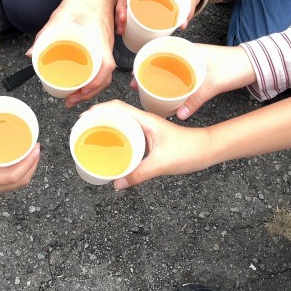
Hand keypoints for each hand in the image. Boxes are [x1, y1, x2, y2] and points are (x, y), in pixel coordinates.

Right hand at [0, 130, 39, 219]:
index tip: (35, 147)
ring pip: (15, 185)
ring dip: (26, 170)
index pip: (14, 174)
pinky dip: (15, 174)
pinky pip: (6, 185)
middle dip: (32, 165)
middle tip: (35, 147)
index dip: (29, 161)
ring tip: (28, 153)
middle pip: (20, 182)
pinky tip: (12, 162)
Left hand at [29, 0, 116, 108]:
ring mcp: (106, 47)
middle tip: (71, 101)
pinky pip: (103, 67)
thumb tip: (31, 54)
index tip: (81, 91)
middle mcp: (106, 46)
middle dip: (89, 93)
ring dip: (92, 88)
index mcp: (99, 41)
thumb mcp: (61, 16)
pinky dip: (94, 78)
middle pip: (105, 77)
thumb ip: (46, 34)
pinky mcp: (103, 45)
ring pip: (104, 74)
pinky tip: (82, 82)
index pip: (106, 67)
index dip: (95, 83)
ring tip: (75, 96)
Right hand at [79, 101, 210, 189]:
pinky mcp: (151, 138)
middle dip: (97, 118)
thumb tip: (117, 184)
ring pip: (122, 123)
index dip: (97, 110)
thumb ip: (139, 174)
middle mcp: (145, 121)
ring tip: (92, 136)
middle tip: (82, 129)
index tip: (83, 119)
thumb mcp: (162, 163)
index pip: (116, 107)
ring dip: (107, 126)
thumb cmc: (190, 150)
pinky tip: (113, 147)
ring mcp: (148, 129)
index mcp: (145, 120)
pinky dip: (118, 136)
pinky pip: (129, 133)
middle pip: (115, 113)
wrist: (208, 149)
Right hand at [114, 0, 204, 34]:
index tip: (124, 7)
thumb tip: (182, 24)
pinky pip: (127, 10)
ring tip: (121, 30)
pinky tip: (122, 30)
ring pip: (123, 5)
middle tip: (122, 23)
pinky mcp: (137, 3)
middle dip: (120, 11)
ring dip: (119, 18)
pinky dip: (122, 20)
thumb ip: (186, 11)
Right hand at [128, 45, 254, 118]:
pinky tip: (167, 92)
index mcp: (187, 49)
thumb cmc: (235, 66)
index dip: (144, 61)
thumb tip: (179, 114)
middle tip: (137, 86)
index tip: (134, 74)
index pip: (159, 50)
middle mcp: (188, 53)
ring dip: (159, 78)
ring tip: (147, 90)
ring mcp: (193, 61)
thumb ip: (196, 100)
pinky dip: (171, 82)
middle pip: (161, 61)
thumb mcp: (213, 84)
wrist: (255, 64)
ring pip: (170, 69)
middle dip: (147, 72)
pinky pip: (179, 75)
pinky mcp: (199, 70)